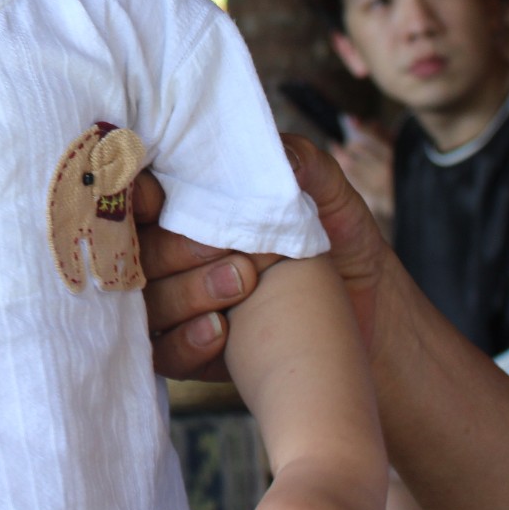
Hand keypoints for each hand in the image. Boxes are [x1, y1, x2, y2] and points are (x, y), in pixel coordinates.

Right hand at [143, 136, 395, 378]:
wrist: (370, 315)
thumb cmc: (339, 245)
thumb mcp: (328, 198)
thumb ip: (303, 166)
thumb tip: (275, 154)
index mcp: (194, 207)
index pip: (140, 198)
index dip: (138, 196)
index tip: (159, 198)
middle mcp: (175, 256)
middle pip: (139, 253)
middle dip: (178, 249)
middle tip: (234, 250)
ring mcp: (179, 306)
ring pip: (150, 303)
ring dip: (190, 293)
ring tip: (243, 283)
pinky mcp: (191, 353)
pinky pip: (166, 355)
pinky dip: (189, 342)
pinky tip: (222, 331)